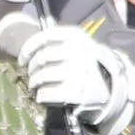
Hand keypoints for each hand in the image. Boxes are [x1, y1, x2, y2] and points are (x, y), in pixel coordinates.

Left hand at [14, 19, 134, 133]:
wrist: (111, 89)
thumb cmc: (87, 66)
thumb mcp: (79, 47)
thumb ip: (58, 43)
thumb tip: (27, 46)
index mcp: (78, 37)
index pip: (45, 37)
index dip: (28, 49)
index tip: (22, 60)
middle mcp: (79, 52)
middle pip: (41, 58)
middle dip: (31, 69)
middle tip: (31, 76)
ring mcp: (79, 72)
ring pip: (42, 76)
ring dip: (34, 83)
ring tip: (35, 86)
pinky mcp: (77, 92)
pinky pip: (47, 93)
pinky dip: (41, 96)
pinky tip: (42, 97)